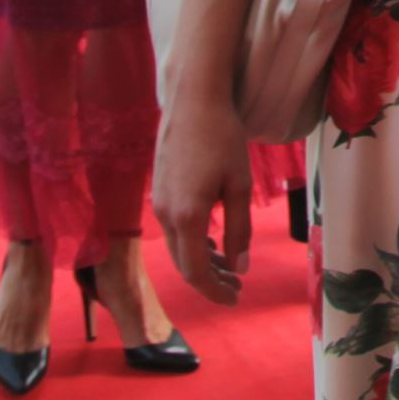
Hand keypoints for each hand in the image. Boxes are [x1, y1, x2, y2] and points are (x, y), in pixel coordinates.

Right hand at [148, 86, 255, 305]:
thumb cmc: (222, 137)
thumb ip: (240, 230)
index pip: (195, 272)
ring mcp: (158, 203)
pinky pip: (174, 229)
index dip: (214, 291)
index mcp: (187, 217)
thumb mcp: (240, 185)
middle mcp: (165, 215)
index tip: (235, 299)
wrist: (192, 100)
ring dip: (201, 262)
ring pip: (178, 247)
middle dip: (210, 280)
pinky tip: (212, 242)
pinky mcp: (159, 191)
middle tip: (237, 286)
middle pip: (184, 263)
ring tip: (228, 267)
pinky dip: (192, 243)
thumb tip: (240, 268)